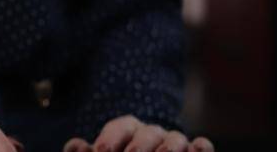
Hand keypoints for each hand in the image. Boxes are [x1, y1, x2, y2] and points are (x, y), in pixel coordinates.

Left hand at [64, 115, 213, 151]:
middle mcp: (152, 135)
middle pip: (147, 134)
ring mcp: (175, 145)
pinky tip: (198, 147)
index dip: (110, 139)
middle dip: (139, 147)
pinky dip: (201, 147)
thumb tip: (75, 145)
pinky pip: (201, 146)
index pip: (120, 128)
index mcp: (128, 132)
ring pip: (175, 139)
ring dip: (169, 149)